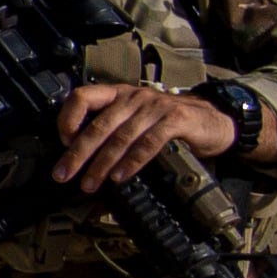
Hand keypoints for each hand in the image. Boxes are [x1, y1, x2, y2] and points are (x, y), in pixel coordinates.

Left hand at [51, 81, 234, 191]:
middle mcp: (133, 97)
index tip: (62, 143)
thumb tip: (79, 159)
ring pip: (121, 136)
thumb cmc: (168, 123)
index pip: (82, 97)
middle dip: (78, 153)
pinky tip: (120, 176)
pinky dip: (132, 162)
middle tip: (64, 174)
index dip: (68, 119)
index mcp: (118, 94)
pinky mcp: (176, 120)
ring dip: (102, 163)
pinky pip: (148, 142)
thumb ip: (111, 131)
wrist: (213, 120)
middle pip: (98, 125)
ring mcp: (155, 107)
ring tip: (90, 183)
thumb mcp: (135, 120)